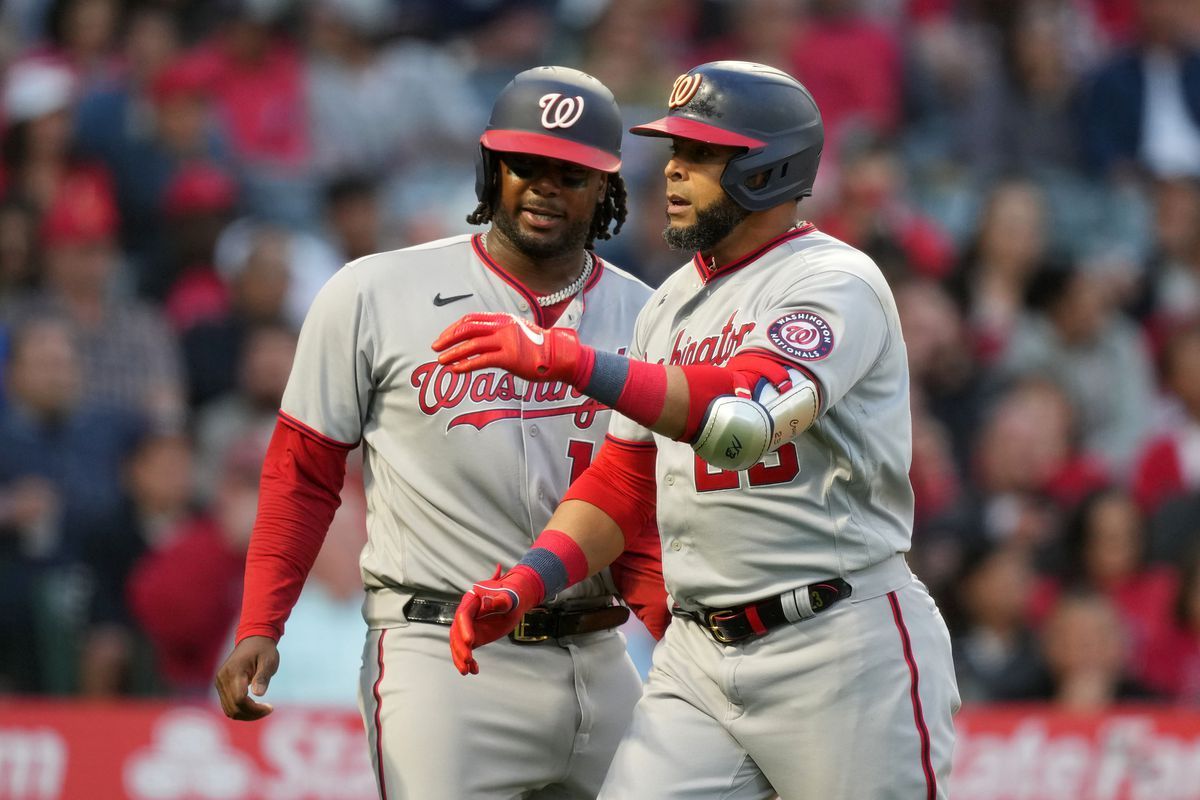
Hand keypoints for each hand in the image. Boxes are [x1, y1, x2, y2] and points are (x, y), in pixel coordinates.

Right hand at [214, 636, 278, 720]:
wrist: (253, 639)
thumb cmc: (264, 650)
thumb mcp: (269, 661)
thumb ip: (262, 677)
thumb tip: (258, 694)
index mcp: (234, 671)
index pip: (240, 699)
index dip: (254, 709)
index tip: (270, 708)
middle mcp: (222, 678)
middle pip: (233, 708)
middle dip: (252, 714)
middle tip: (268, 709)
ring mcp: (219, 682)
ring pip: (229, 710)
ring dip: (246, 715)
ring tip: (262, 709)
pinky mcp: (221, 685)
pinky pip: (228, 705)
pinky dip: (241, 710)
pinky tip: (254, 707)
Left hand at [433, 313, 586, 382]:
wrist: (560, 356)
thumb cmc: (539, 347)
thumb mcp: (518, 331)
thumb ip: (500, 332)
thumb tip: (481, 338)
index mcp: (503, 319)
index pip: (471, 319)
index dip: (453, 328)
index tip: (443, 338)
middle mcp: (503, 327)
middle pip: (467, 329)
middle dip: (448, 338)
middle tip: (436, 348)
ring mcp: (506, 341)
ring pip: (471, 345)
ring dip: (453, 353)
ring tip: (442, 362)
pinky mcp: (510, 357)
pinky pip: (481, 360)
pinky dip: (466, 365)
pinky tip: (457, 370)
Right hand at [449, 565, 543, 675]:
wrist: (513, 603)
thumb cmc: (511, 597)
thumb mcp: (510, 598)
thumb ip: (502, 599)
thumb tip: (490, 602)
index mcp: (472, 600)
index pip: (463, 615)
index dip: (464, 628)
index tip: (470, 642)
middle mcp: (466, 614)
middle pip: (457, 631)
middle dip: (460, 647)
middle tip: (467, 660)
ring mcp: (468, 626)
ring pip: (458, 643)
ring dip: (460, 658)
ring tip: (466, 671)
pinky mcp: (473, 636)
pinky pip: (466, 650)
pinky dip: (468, 662)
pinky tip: (474, 670)